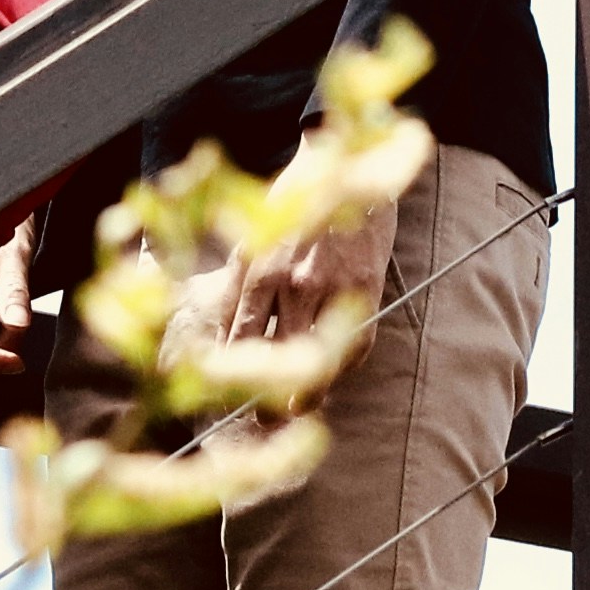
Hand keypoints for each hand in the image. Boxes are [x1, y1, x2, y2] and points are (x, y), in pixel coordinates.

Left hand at [225, 199, 399, 413]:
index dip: (232, 369)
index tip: (225, 392)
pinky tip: (334, 375)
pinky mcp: (365, 290)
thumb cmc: (294, 203)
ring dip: (307, 390)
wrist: (346, 169)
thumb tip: (233, 328)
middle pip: (275, 354)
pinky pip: (355, 343)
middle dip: (266, 393)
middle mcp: (290, 282)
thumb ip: (244, 281)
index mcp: (255, 267)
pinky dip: (344, 364)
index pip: (238, 333)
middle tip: (259, 420)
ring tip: (297, 411)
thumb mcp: (255, 236)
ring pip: (316, 356)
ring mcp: (330, 288)